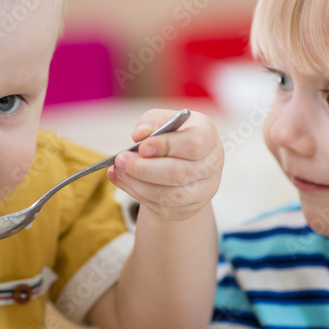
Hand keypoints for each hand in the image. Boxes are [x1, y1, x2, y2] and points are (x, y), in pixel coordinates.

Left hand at [107, 109, 223, 221]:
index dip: (166, 146)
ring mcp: (201, 191)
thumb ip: (153, 120)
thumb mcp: (165, 120)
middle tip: (121, 160)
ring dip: (137, 183)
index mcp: (208, 138)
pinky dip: (136, 193)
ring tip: (118, 170)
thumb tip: (140, 134)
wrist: (184, 162)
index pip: (193, 144)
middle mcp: (210, 166)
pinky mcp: (187, 209)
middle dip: (143, 168)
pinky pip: (160, 206)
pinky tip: (122, 179)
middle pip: (178, 173)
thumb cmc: (174, 135)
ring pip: (168, 195)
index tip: (141, 146)